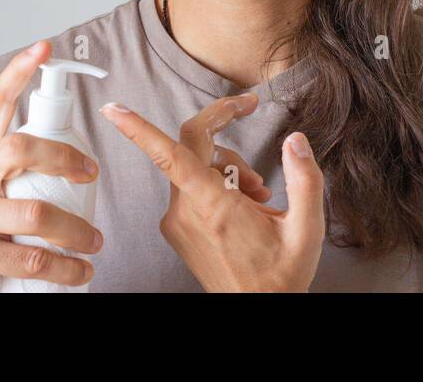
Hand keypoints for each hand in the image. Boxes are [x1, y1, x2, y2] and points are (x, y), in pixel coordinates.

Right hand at [0, 41, 103, 291]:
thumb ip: (6, 170)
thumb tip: (63, 152)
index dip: (19, 72)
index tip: (43, 47)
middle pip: (22, 148)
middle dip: (65, 158)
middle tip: (92, 176)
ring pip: (37, 213)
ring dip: (76, 232)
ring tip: (93, 242)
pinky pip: (33, 257)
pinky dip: (65, 268)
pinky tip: (78, 272)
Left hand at [99, 92, 325, 291]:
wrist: (260, 312)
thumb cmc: (279, 277)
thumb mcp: (307, 229)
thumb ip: (305, 179)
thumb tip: (297, 142)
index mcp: (214, 206)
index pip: (171, 155)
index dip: (140, 129)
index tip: (115, 110)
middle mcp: (187, 212)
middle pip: (193, 147)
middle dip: (226, 137)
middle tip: (252, 128)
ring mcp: (178, 222)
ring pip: (194, 166)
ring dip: (228, 167)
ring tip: (258, 195)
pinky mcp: (177, 228)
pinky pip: (190, 187)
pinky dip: (216, 184)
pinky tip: (242, 205)